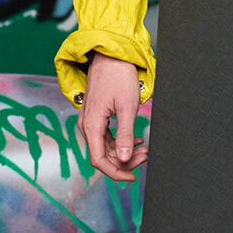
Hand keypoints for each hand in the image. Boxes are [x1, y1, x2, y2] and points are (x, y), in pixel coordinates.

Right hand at [79, 53, 148, 181]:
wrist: (110, 55)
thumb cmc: (119, 76)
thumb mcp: (127, 107)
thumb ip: (125, 134)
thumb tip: (123, 159)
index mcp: (91, 125)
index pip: (99, 160)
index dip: (116, 172)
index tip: (133, 177)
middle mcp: (86, 125)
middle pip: (103, 156)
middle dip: (125, 161)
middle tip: (146, 155)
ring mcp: (90, 121)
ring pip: (106, 148)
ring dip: (124, 152)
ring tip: (144, 147)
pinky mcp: (96, 117)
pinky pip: (107, 137)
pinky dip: (121, 142)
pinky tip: (135, 139)